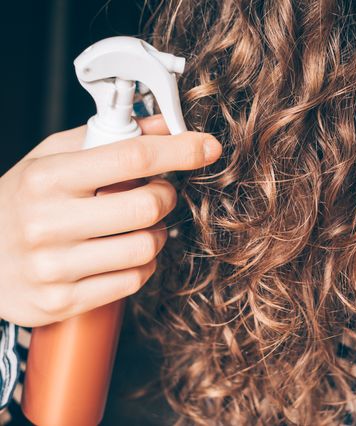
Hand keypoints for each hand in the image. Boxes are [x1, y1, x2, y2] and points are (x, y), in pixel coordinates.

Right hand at [0, 115, 221, 326]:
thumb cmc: (20, 202)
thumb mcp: (51, 159)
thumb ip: (106, 139)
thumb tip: (162, 125)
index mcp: (47, 177)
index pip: (131, 157)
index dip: (179, 150)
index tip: (206, 147)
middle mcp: (47, 222)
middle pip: (147, 207)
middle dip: (165, 197)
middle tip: (156, 193)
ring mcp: (54, 267)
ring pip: (146, 248)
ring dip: (156, 235)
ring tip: (137, 227)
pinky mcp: (62, 301)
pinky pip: (133, 280)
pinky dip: (142, 265)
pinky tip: (124, 254)